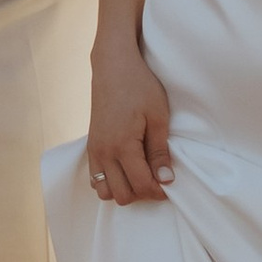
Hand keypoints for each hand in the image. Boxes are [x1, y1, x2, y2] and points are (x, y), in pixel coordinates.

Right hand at [84, 39, 173, 205]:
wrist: (113, 66)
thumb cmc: (139, 86)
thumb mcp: (158, 117)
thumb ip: (160, 151)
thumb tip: (166, 179)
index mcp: (122, 145)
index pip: (141, 185)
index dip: (159, 191)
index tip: (170, 184)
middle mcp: (104, 152)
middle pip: (122, 195)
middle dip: (142, 193)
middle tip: (157, 178)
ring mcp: (94, 150)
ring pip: (105, 192)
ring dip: (124, 190)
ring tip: (141, 174)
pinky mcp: (90, 146)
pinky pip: (95, 179)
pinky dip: (110, 182)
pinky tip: (126, 169)